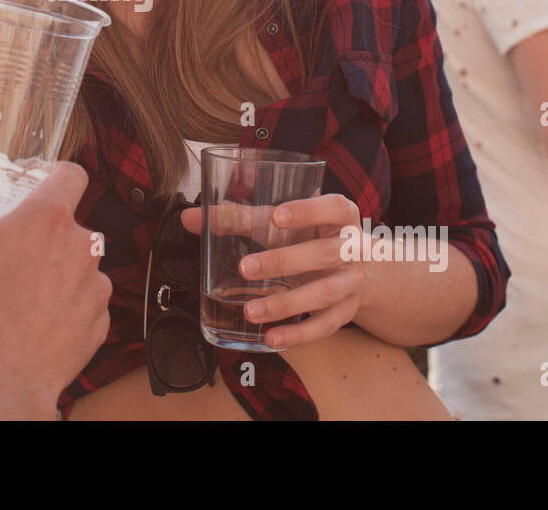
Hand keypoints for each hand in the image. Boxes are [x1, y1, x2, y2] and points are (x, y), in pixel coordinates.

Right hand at [0, 142, 110, 418]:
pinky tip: (40, 319)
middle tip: (14, 254)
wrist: (4, 376)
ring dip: (61, 271)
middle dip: (48, 234)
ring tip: (24, 292)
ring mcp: (94, 285)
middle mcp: (83, 245)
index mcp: (49, 218)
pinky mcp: (99, 320)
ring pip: (81, 264)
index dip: (55, 176)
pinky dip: (69, 307)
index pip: (72, 174)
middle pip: (72, 224)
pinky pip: (87, 303)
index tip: (36, 189)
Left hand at [181, 193, 368, 349]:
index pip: (336, 208)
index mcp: (341, 217)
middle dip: (285, 261)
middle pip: (326, 254)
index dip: (309, 210)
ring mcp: (352, 282)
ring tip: (250, 311)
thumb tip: (189, 217)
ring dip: (287, 303)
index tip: (276, 216)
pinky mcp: (346, 312)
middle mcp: (353, 249)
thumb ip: (239, 218)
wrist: (359, 269)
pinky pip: (325, 326)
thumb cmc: (308, 236)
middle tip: (245, 268)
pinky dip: (298, 334)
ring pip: (325, 293)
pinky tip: (271, 338)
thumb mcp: (282, 223)